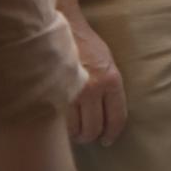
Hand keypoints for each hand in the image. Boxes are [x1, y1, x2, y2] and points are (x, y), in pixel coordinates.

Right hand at [63, 8, 125, 146]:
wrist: (63, 29)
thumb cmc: (87, 46)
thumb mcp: (108, 64)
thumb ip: (109, 87)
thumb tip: (107, 114)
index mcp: (112, 80)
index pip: (117, 117)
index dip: (112, 133)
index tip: (107, 140)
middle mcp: (94, 88)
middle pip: (94, 127)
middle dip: (92, 136)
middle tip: (88, 137)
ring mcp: (72, 91)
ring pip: (75, 128)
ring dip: (75, 135)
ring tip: (74, 133)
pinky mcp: (54, 92)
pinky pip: (59, 121)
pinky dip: (61, 128)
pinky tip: (62, 127)